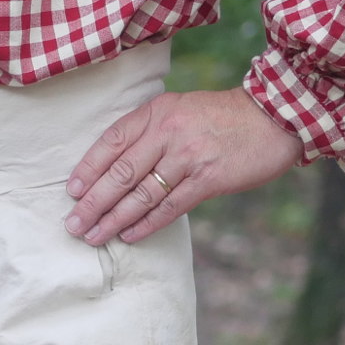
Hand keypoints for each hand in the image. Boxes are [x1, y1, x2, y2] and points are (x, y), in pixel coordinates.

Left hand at [64, 87, 303, 245]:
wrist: (271, 117)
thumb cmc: (220, 116)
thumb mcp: (178, 109)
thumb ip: (150, 130)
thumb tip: (116, 165)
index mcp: (155, 112)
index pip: (111, 141)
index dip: (88, 167)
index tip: (72, 190)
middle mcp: (167, 132)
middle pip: (121, 172)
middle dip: (94, 201)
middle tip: (73, 224)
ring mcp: (187, 157)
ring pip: (141, 193)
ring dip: (115, 219)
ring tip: (95, 236)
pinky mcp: (208, 180)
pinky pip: (170, 206)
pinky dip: (147, 224)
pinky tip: (130, 236)